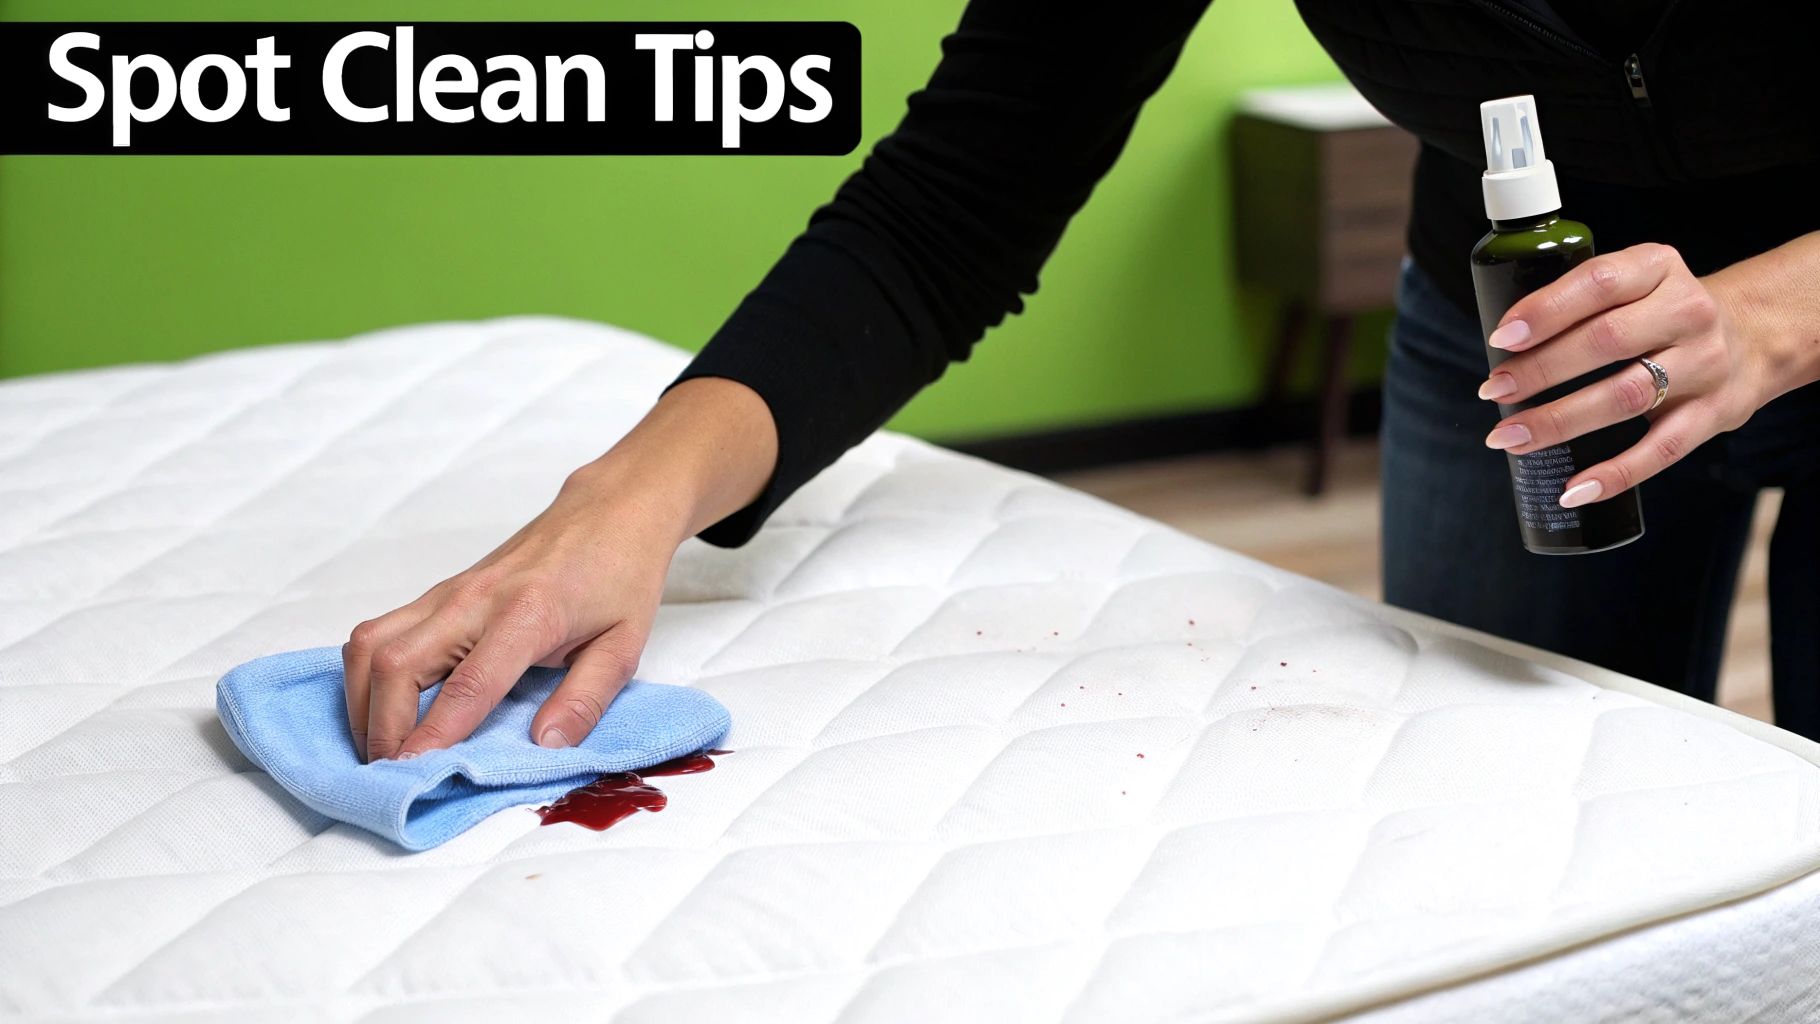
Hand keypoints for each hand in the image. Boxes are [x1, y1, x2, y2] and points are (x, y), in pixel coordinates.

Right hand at [341, 377, 777, 761]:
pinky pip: (379, 631)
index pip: (468, 684)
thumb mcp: (625, 644)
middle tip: (391, 773)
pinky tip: (382, 707)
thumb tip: (547, 746)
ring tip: (380, 746)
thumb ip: (587, 698)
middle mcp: (475, 599)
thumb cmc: (620, 577)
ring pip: (372, 644)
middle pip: (396, 663)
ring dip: (363, 701)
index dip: (433, 734)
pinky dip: (367, 673)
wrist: (609, 512)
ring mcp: (449, 591)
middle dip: (382, 726)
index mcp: (529, 614)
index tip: (412, 775)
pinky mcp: (438, 592)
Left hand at [1475, 239, 1819, 506]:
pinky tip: (1572, 489)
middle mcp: (1687, 312)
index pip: (1599, 283)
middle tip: (1493, 391)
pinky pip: (1662, 450)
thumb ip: (1583, 301)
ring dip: (1560, 421)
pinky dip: (1615, 473)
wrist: (1756, 334)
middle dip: (1541, 370)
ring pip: (1626, 396)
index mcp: (1658, 268)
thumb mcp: (1636, 282)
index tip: (1503, 337)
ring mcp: (1704, 365)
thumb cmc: (1663, 311)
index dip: (1547, 310)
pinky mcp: (1715, 414)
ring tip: (1510, 437)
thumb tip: (1502, 347)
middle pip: (1605, 342)